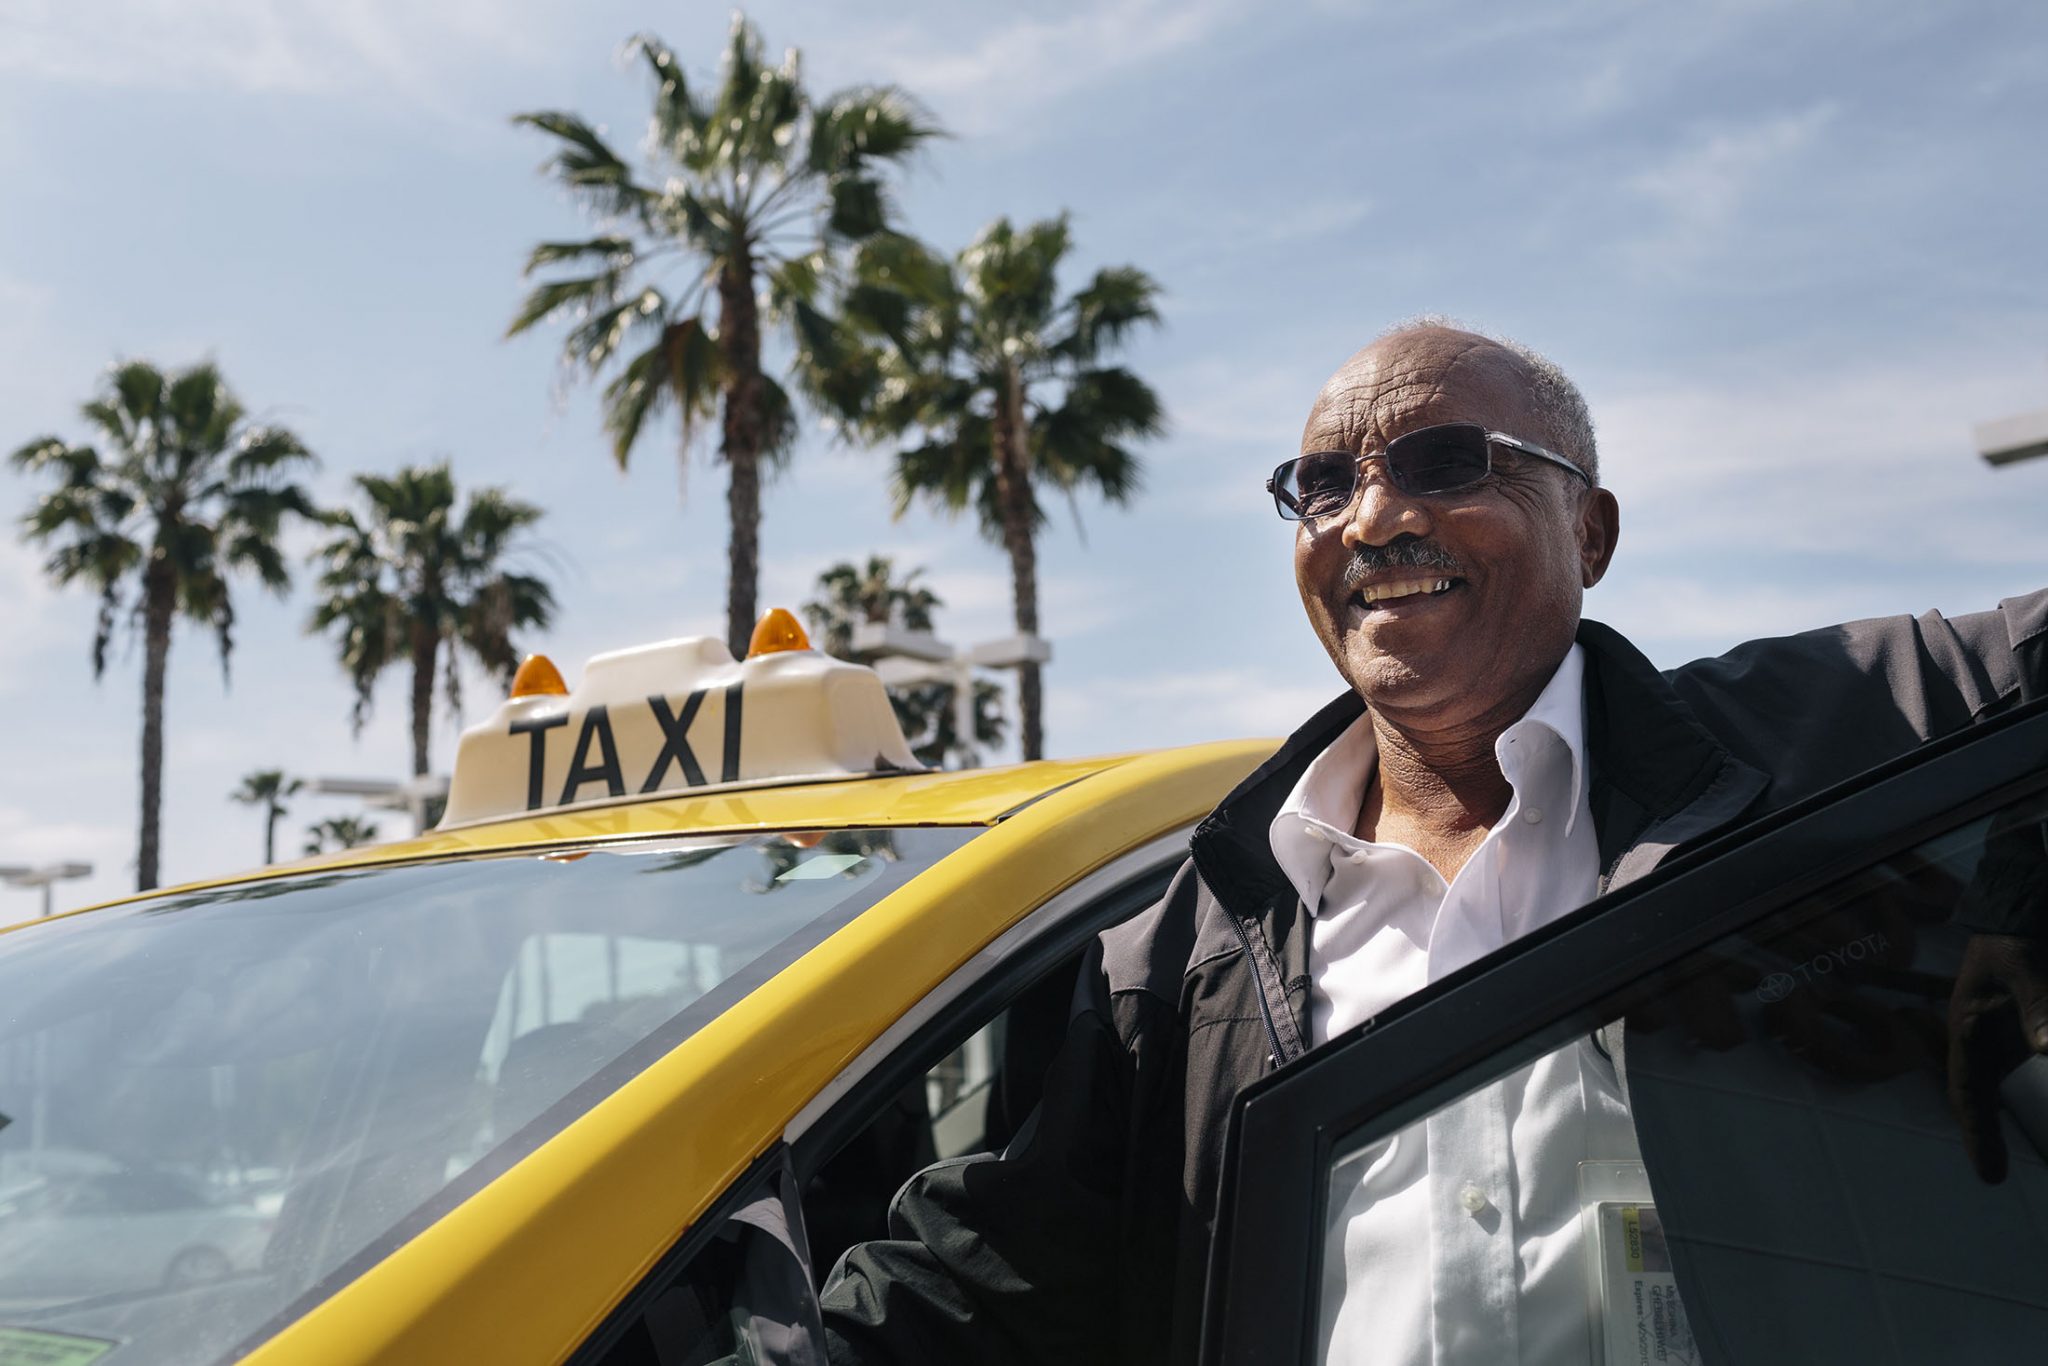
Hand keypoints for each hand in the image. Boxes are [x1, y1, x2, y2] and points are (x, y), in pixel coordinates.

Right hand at [1946, 933, 2047, 1182]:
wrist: (2027, 918)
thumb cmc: (2015, 939)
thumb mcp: (2025, 966)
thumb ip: (2039, 1006)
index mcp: (1970, 1031)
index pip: (1969, 1090)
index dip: (1977, 1133)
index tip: (1988, 1175)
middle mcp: (1989, 1045)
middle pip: (1986, 1098)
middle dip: (1991, 1136)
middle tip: (1994, 1176)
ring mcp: (2015, 1044)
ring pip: (2015, 1091)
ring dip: (2022, 1116)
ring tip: (2029, 1149)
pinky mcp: (2036, 1039)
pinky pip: (2038, 1069)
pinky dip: (2041, 1083)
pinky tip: (2045, 1097)